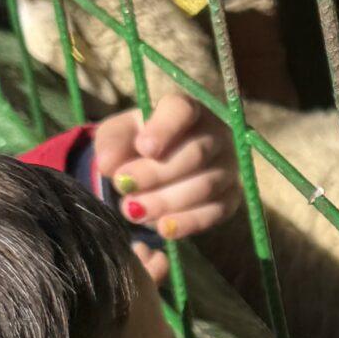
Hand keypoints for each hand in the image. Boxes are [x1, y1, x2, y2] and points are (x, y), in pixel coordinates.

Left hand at [93, 92, 238, 285]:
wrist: (160, 165)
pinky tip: (162, 228)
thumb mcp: (118, 135)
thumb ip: (111, 144)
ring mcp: (228, 166)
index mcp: (185, 109)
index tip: (143, 148)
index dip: (165, 130)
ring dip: (166, 201)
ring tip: (133, 211)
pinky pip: (215, 212)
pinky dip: (188, 222)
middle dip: (156, 174)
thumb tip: (107, 165)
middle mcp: (215, 134)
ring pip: (205, 185)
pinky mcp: (231, 197)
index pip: (182, 111)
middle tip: (124, 186)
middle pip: (195, 154)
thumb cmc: (138, 142)